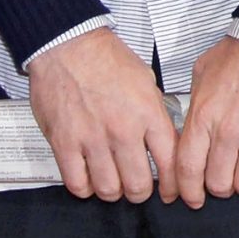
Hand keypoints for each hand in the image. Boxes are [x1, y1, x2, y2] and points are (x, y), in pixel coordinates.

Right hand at [25, 26, 178, 203]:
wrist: (68, 44)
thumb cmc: (105, 58)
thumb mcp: (145, 81)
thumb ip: (156, 113)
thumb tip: (166, 141)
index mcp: (148, 113)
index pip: (171, 163)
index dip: (173, 186)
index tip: (170, 192)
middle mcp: (123, 130)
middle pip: (140, 185)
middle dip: (141, 193)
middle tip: (138, 187)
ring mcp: (93, 139)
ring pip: (109, 190)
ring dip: (113, 191)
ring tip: (113, 183)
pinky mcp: (65, 143)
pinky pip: (77, 183)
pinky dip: (85, 188)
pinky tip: (88, 179)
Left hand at [174, 34, 238, 208]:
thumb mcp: (202, 74)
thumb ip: (194, 107)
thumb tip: (188, 130)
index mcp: (204, 116)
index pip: (188, 170)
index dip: (189, 191)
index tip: (193, 197)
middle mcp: (229, 131)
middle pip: (218, 184)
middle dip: (219, 188)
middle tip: (225, 180)